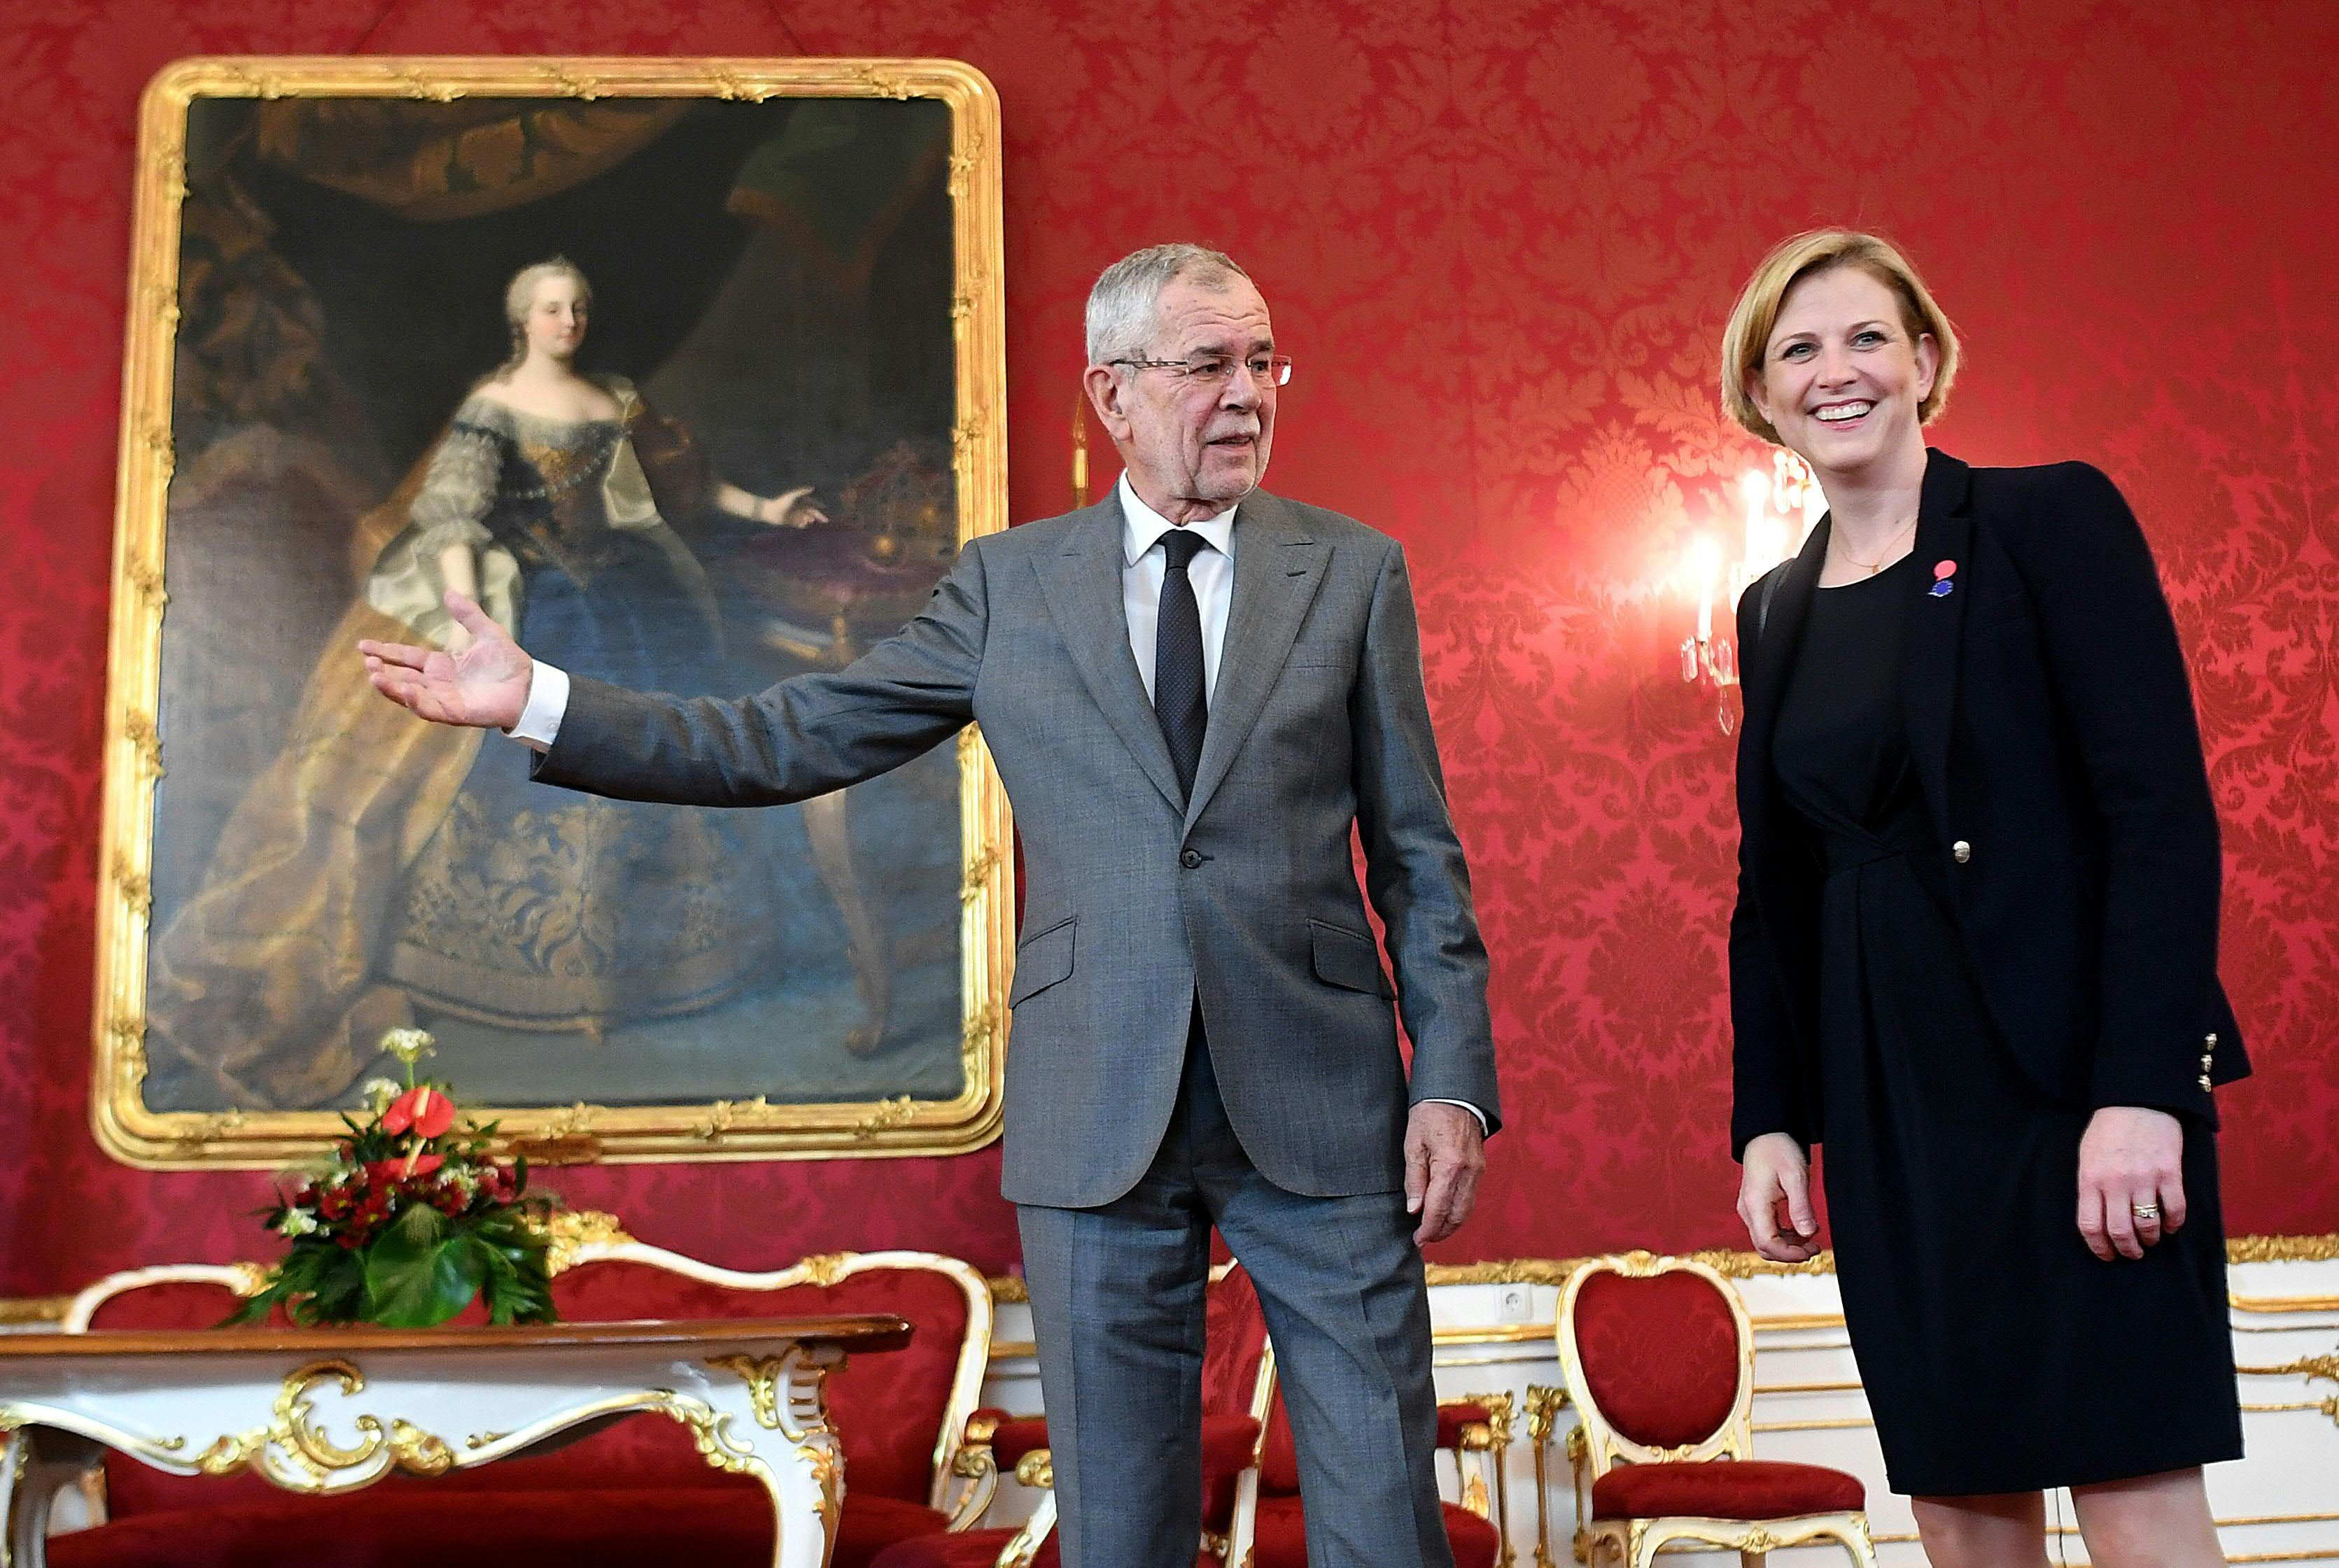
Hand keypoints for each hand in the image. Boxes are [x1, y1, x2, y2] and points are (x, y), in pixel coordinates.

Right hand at [359, 591, 533, 731]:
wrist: (529, 686)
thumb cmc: (509, 662)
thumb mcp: (487, 632)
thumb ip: (468, 614)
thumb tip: (449, 591)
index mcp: (441, 665)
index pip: (406, 657)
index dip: (386, 651)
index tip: (363, 645)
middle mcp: (438, 683)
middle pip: (402, 677)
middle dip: (382, 671)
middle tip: (367, 661)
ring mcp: (444, 699)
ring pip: (409, 695)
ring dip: (391, 687)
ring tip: (374, 675)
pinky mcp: (454, 713)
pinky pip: (429, 709)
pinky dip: (415, 701)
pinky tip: (404, 690)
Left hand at [760, 485, 827, 527]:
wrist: (770, 512)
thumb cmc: (781, 502)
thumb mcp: (792, 495)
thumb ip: (802, 491)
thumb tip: (812, 487)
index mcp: (799, 502)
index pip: (811, 504)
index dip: (818, 505)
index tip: (824, 507)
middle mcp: (798, 509)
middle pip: (811, 513)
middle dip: (818, 516)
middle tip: (826, 520)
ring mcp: (795, 516)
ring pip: (806, 519)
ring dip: (808, 520)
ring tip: (807, 520)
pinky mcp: (791, 522)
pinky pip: (800, 525)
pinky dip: (802, 525)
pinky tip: (801, 524)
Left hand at [1404, 1102, 1484, 1245]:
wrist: (1454, 1093)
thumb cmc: (1429, 1115)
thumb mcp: (1413, 1145)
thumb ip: (1414, 1180)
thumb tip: (1414, 1210)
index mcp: (1449, 1167)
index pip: (1438, 1209)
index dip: (1428, 1229)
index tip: (1417, 1240)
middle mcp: (1469, 1172)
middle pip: (1457, 1215)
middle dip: (1441, 1232)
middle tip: (1424, 1240)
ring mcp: (1478, 1170)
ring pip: (1467, 1209)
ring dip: (1451, 1225)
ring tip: (1434, 1231)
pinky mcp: (1480, 1167)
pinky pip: (1471, 1197)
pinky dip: (1459, 1211)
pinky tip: (1446, 1213)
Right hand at [1738, 1132, 1821, 1261]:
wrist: (1765, 1134)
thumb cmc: (1778, 1149)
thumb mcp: (1795, 1176)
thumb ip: (1801, 1207)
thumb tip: (1808, 1234)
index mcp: (1755, 1204)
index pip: (1767, 1243)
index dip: (1789, 1254)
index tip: (1811, 1251)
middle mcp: (1748, 1210)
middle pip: (1764, 1247)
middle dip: (1789, 1253)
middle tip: (1814, 1248)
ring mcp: (1749, 1209)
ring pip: (1765, 1240)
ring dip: (1787, 1245)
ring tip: (1811, 1239)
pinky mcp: (1754, 1207)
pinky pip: (1766, 1230)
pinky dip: (1784, 1236)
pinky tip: (1800, 1229)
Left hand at [2077, 1105, 2185, 1260]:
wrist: (2137, 1101)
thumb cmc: (2108, 1130)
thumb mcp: (2087, 1157)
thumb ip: (2091, 1187)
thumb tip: (2098, 1220)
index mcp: (2090, 1179)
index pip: (2090, 1225)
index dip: (2099, 1247)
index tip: (2107, 1255)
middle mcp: (2116, 1183)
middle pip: (2120, 1232)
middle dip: (2127, 1250)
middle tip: (2133, 1253)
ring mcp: (2144, 1178)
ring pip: (2148, 1225)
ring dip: (2150, 1239)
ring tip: (2151, 1239)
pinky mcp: (2170, 1173)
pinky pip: (2175, 1210)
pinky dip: (2174, 1224)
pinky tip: (2171, 1225)